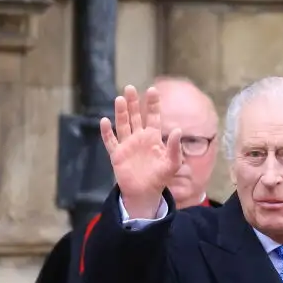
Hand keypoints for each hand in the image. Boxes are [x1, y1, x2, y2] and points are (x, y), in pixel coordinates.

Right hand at [100, 85, 181, 217]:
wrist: (145, 194)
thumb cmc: (160, 178)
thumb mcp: (172, 164)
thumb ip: (175, 148)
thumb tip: (177, 130)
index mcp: (153, 138)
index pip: (153, 117)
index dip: (153, 104)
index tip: (153, 90)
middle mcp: (139, 138)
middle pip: (135, 116)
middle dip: (133, 102)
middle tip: (130, 88)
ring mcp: (127, 145)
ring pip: (122, 124)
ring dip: (121, 112)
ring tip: (120, 99)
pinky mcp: (117, 154)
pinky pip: (110, 141)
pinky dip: (107, 132)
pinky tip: (105, 121)